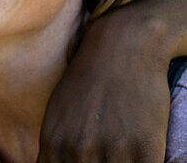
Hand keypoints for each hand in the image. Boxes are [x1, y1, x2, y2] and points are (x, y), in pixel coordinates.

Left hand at [38, 6, 169, 161]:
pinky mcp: (144, 149)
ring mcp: (112, 151)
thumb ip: (55, 147)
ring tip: (119, 156)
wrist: (122, 47)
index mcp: (54, 143)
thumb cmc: (89, 79)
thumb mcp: (57, 112)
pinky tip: (138, 157)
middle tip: (102, 157)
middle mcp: (78, 150)